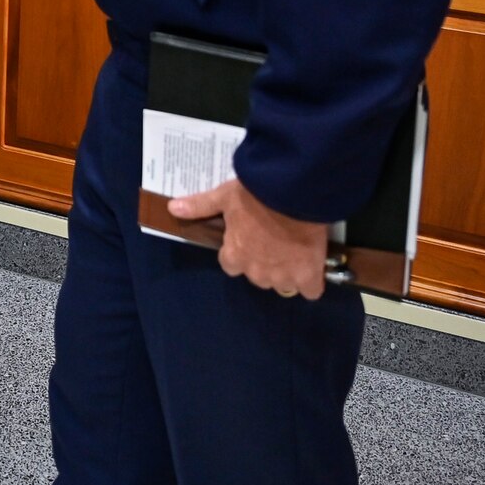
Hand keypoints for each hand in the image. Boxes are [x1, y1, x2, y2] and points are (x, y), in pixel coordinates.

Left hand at [168, 178, 329, 299]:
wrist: (292, 194)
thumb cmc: (255, 195)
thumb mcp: (223, 197)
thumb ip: (199, 206)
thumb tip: (172, 208)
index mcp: (234, 256)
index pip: (231, 265)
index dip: (240, 252)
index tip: (250, 239)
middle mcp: (256, 272)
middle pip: (258, 276)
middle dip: (264, 262)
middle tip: (273, 240)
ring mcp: (283, 277)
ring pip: (283, 284)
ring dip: (287, 272)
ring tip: (293, 249)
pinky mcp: (308, 277)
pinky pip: (310, 290)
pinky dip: (311, 282)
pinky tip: (311, 265)